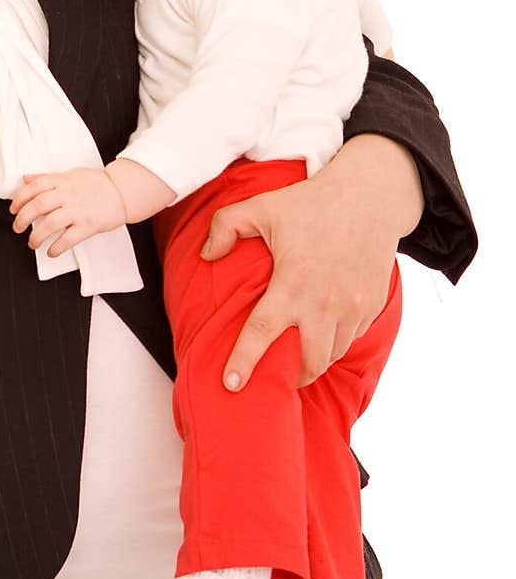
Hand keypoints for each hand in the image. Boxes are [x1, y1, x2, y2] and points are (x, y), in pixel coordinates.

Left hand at [10, 168, 126, 256]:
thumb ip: (48, 178)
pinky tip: (51, 252)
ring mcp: (78, 211)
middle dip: (22, 218)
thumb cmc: (97, 183)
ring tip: (32, 243)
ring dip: (36, 236)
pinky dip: (56, 248)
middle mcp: (68, 195)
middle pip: (38, 205)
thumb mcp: (71, 174)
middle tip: (17, 228)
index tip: (13, 209)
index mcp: (63, 181)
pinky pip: (68, 239)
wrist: (122, 191)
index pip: (34, 187)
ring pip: (50, 224)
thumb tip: (26, 179)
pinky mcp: (88, 225)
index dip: (19, 198)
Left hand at [201, 136, 421, 389]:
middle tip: (279, 377)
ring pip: (334, 353)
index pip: (262, 334)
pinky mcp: (372, 304)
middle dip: (293, 377)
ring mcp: (353, 307)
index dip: (244, 362)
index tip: (231, 385)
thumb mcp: (261, 206)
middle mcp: (324, 303)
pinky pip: (354, 336)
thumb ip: (225, 227)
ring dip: (317, 360)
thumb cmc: (312, 201)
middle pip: (308, 363)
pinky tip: (327, 332)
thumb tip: (206, 255)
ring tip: (302, 357)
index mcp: (292, 284)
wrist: (370, 194)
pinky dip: (339, 341)